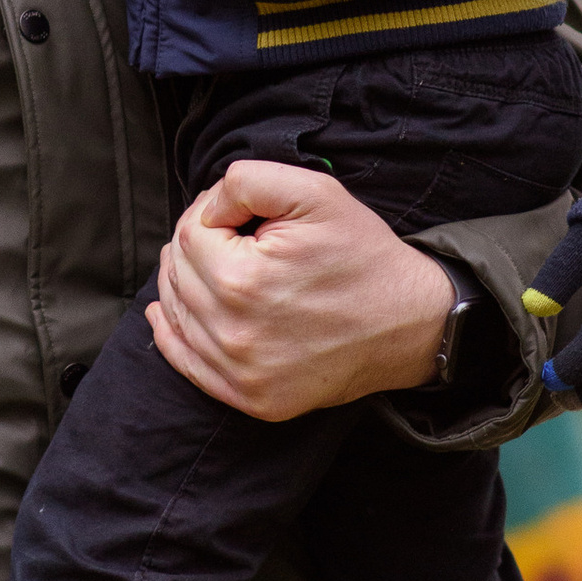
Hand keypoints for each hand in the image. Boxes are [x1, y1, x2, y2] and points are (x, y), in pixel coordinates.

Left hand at [147, 161, 450, 419]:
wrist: (411, 323)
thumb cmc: (363, 255)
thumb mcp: (316, 192)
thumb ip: (247, 181)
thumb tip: (206, 206)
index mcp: (243, 279)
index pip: (188, 233)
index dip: (210, 213)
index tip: (240, 216)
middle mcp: (235, 333)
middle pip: (177, 275)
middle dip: (195, 247)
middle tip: (233, 238)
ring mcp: (242, 374)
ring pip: (175, 316)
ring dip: (182, 286)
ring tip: (212, 267)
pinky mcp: (252, 399)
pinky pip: (187, 366)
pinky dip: (173, 336)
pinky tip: (171, 314)